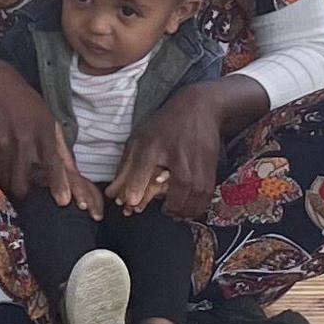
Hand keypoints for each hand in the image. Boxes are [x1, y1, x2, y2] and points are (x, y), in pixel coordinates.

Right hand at [0, 58, 92, 212]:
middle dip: (26, 192)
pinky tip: (1, 170)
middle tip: (28, 192)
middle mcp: (22, 138)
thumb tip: (74, 173)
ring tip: (14, 181)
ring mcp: (1, 143)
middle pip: (23, 181)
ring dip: (11, 185)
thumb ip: (60, 148)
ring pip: (6, 180)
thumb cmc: (26, 102)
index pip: (52, 163)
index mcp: (43, 130)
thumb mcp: (48, 119)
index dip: (58, 184)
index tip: (63, 201)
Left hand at [112, 90, 231, 217]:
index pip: (141, 174)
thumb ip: (125, 169)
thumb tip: (112, 195)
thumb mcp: (140, 140)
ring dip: (181, 213)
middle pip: (175, 198)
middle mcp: (178, 160)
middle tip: (160, 210)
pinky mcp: (211, 172)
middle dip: (167, 209)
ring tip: (172, 211)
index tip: (130, 204)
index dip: (134, 192)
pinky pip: (203, 200)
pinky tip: (185, 208)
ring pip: (191, 204)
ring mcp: (197, 167)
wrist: (201, 110)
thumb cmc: (166, 126)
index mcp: (154, 147)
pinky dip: (194, 209)